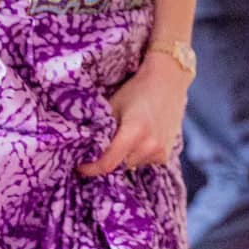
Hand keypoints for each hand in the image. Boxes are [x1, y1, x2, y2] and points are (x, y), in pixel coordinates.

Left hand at [80, 53, 189, 176]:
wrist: (167, 81)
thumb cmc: (137, 90)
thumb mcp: (113, 106)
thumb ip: (100, 129)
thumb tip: (84, 147)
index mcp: (135, 131)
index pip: (107, 163)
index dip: (90, 167)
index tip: (80, 166)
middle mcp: (150, 145)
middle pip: (119, 165)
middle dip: (108, 158)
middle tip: (103, 144)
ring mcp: (160, 151)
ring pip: (131, 164)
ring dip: (124, 156)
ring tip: (126, 136)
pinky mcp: (166, 154)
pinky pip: (144, 162)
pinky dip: (138, 154)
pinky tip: (141, 138)